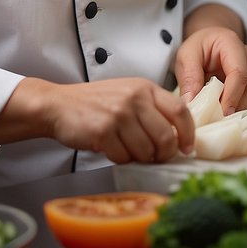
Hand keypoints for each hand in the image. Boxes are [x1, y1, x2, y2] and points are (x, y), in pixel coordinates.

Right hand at [0, 77, 194, 163]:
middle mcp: (135, 99)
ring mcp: (119, 114)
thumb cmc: (95, 103)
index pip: (180, 111)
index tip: (187, 148)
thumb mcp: (128, 93)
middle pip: (166, 136)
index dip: (188, 133)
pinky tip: (113, 150)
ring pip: (146, 150)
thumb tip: (178, 136)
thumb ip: (152, 107)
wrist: (57, 105)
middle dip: (164, 154)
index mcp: (145, 88)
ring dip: (141, 158)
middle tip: (157, 158)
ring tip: (130, 152)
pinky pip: (124, 157)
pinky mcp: (103, 131)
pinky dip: (121, 159)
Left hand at [174, 26, 246, 114]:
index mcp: (232, 44)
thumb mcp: (185, 58)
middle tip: (216, 119)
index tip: (220, 114)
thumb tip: (191, 103)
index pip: (239, 74)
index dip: (231, 97)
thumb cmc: (199, 50)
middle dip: (235, 108)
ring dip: (242, 111)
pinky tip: (231, 114)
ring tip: (221, 117)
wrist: (209, 45)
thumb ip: (189, 78)